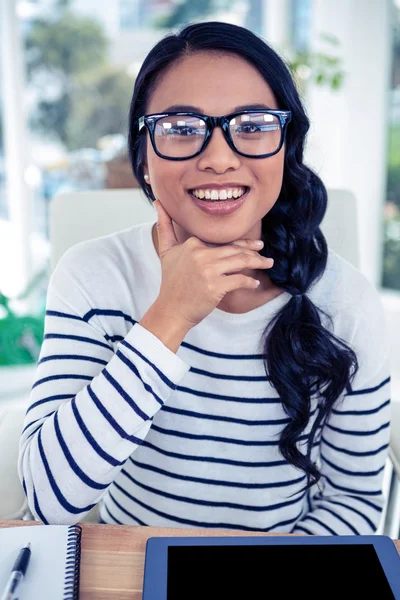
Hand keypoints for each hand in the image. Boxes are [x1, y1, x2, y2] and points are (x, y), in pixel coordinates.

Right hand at [153, 199, 273, 327]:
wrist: (170, 309)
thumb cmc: (171, 282)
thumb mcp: (166, 251)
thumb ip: (164, 225)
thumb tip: (158, 202)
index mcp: (193, 244)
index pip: (223, 241)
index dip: (240, 243)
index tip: (253, 245)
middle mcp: (201, 254)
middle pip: (234, 249)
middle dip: (253, 250)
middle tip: (265, 251)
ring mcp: (208, 270)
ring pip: (240, 262)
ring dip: (258, 262)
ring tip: (268, 263)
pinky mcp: (215, 286)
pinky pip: (239, 280)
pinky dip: (250, 282)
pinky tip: (255, 283)